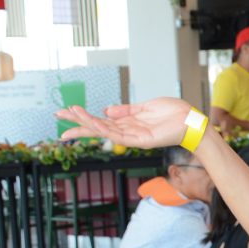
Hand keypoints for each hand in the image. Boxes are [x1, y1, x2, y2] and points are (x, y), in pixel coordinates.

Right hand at [55, 98, 193, 147]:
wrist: (191, 120)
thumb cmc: (173, 113)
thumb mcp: (145, 107)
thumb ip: (125, 110)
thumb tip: (106, 110)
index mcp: (129, 122)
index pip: (101, 120)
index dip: (84, 117)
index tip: (67, 112)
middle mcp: (128, 130)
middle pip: (98, 127)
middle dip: (77, 122)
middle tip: (57, 115)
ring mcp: (133, 136)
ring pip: (104, 130)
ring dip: (86, 123)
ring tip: (70, 113)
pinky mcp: (140, 140)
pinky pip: (117, 135)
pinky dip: (103, 128)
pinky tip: (91, 121)